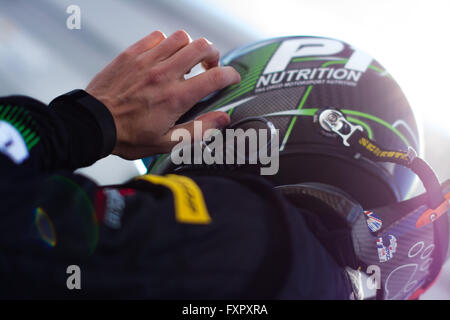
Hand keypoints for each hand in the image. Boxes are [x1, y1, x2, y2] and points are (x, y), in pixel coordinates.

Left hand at [86, 30, 239, 159]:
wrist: (94, 124)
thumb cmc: (128, 135)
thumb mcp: (167, 142)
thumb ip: (199, 129)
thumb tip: (222, 119)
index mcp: (176, 98)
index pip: (215, 77)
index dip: (230, 75)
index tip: (232, 78)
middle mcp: (164, 75)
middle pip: (202, 47)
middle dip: (213, 55)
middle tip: (209, 67)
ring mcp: (147, 61)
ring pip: (181, 37)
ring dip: (190, 47)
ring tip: (187, 60)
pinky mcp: (132, 54)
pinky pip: (157, 37)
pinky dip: (166, 43)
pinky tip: (163, 57)